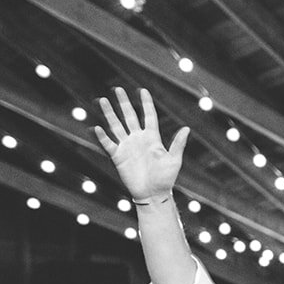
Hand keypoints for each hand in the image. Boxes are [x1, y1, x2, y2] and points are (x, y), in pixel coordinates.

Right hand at [94, 88, 188, 202]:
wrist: (153, 194)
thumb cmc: (166, 178)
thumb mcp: (174, 160)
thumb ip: (178, 144)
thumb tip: (187, 128)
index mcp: (152, 138)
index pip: (148, 116)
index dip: (146, 103)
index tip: (142, 90)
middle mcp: (138, 139)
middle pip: (129, 116)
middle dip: (123, 103)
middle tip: (117, 89)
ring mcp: (127, 147)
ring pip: (116, 126)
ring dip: (110, 114)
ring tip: (104, 101)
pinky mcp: (118, 157)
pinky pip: (108, 144)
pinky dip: (102, 136)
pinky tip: (97, 127)